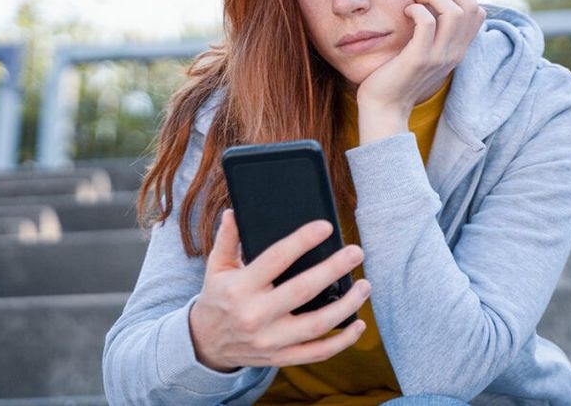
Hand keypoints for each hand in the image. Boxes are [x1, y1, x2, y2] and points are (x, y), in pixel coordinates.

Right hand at [188, 209, 369, 371]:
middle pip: (303, 290)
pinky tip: (358, 325)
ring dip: (346, 305)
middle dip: (333, 270)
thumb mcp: (216, 266)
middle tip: (356, 252)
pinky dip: (341, 341)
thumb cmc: (217, 297)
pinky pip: (317, 353)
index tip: (325, 227)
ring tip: (364, 286)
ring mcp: (270, 340)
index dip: (302, 241)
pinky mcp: (280, 357)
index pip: (276, 259)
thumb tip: (235, 211)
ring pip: (317, 325)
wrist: (206, 344)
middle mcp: (255, 315)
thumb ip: (228, 238)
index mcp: (240, 288)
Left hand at [355, 0, 485, 143]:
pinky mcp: (418, 59)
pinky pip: (425, 23)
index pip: (478, 13)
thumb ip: (435, 34)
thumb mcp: (426, 53)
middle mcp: (453, 53)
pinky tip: (405, 12)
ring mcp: (438, 57)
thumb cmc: (399, 75)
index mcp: (458, 50)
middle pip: (471, 7)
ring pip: (454, 13)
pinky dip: (416, 9)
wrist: (385, 107)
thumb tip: (433, 2)